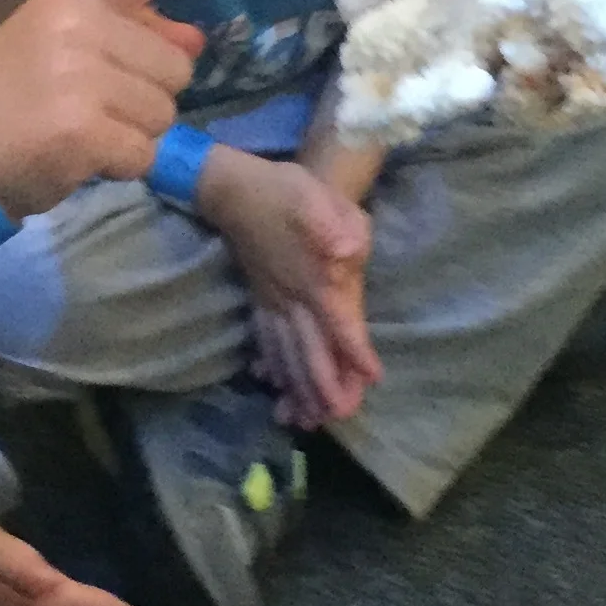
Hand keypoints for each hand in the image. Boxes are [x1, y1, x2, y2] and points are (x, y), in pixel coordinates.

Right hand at [0, 0, 258, 215]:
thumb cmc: (12, 98)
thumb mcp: (63, 50)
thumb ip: (130, 38)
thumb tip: (194, 42)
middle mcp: (80, 24)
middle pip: (176, 66)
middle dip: (145, 97)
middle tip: (88, 107)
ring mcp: (81, 75)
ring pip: (165, 113)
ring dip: (133, 134)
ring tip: (80, 131)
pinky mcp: (82, 128)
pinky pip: (144, 153)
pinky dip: (120, 166)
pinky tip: (77, 158)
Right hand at [198, 151, 379, 427]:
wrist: (233, 188)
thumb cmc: (284, 190)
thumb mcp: (315, 197)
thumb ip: (334, 225)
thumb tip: (348, 251)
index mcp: (312, 277)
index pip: (337, 320)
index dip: (355, 350)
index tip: (372, 377)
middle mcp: (290, 298)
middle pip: (308, 349)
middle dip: (323, 386)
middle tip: (338, 416)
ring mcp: (271, 301)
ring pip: (284, 352)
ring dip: (296, 386)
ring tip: (305, 418)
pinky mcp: (259, 298)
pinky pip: (264, 340)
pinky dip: (270, 366)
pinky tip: (271, 384)